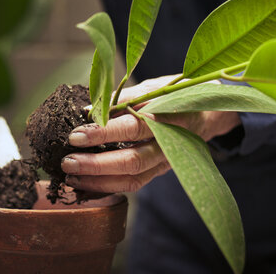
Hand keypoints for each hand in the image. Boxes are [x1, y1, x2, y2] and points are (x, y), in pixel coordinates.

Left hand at [62, 75, 240, 192]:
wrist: (207, 114)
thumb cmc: (175, 96)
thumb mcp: (154, 87)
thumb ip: (123, 99)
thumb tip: (89, 109)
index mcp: (166, 118)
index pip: (132, 128)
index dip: (103, 133)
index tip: (75, 135)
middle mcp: (168, 145)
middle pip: (131, 161)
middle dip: (95, 164)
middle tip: (67, 162)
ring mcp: (164, 162)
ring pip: (132, 179)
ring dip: (98, 181)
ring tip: (71, 177)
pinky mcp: (159, 172)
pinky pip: (134, 184)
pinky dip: (109, 187)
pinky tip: (87, 184)